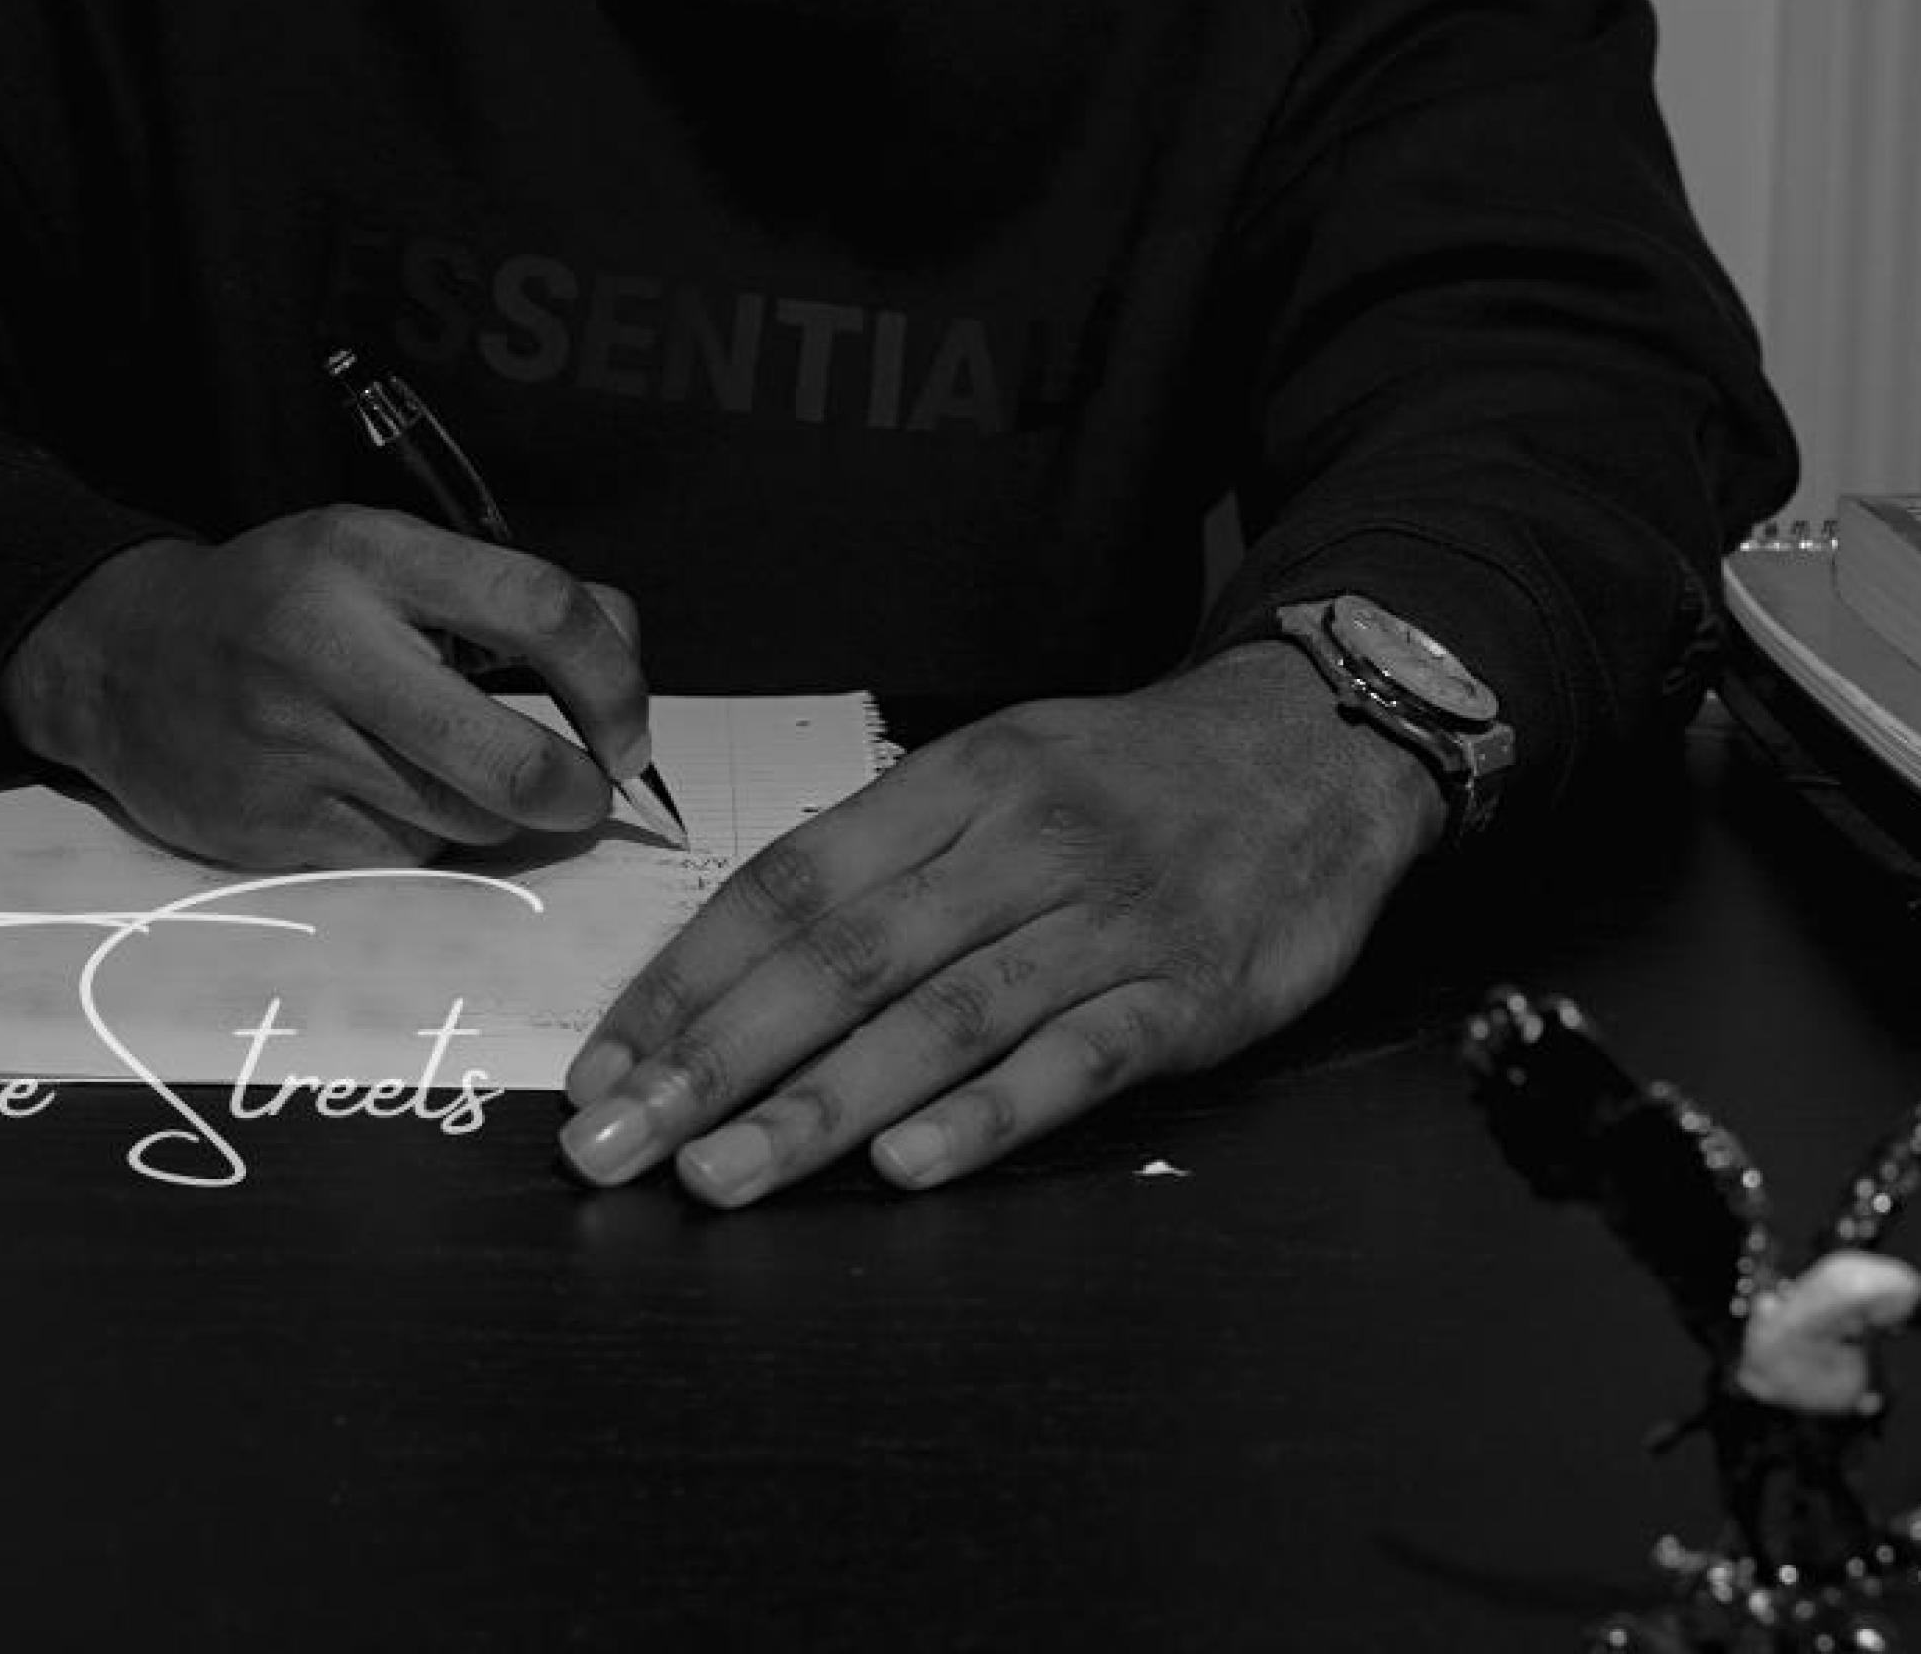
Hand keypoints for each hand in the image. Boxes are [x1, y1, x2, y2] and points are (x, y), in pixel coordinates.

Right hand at [0, 512, 650, 867]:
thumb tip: (623, 662)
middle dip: (576, 792)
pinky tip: (388, 796)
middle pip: (511, 758)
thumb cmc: (284, 602)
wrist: (124, 660)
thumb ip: (500, 596)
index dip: (612, 680)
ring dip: (495, 815)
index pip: (539, 608)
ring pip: (465, 821)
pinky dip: (424, 840)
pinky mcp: (274, 828)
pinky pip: (404, 857)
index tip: (627, 728)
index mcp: (371, 554)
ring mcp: (296, 746)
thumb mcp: (382, 554)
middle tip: (589, 791)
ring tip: (461, 773)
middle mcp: (331, 646)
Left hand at [555, 641, 1442, 1203]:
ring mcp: (1100, 925)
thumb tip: (744, 953)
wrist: (1316, 746)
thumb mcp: (1000, 766)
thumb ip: (889, 855)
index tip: (604, 1059)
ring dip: (818, 1106)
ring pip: (939, 1019)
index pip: (788, 882)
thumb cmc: (1129, 775)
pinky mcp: (1183, 997)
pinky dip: (988, 1116)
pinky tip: (909, 1167)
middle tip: (612, 1141)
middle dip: (711, 1056)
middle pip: (839, 957)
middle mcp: (1012, 847)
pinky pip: (1074, 1062)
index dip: (687, 976)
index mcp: (950, 784)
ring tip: (716, 1174)